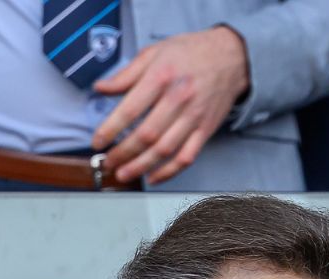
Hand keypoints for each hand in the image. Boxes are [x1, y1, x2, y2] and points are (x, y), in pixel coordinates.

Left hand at [91, 25, 249, 183]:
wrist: (231, 57)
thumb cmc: (191, 53)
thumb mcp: (154, 53)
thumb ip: (126, 73)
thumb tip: (100, 87)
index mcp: (160, 78)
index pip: (130, 110)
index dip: (110, 129)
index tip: (97, 141)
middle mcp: (178, 99)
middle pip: (146, 135)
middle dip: (123, 154)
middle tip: (108, 163)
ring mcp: (194, 117)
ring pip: (165, 150)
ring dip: (142, 166)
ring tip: (124, 174)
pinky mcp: (206, 130)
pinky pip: (187, 156)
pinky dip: (169, 171)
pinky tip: (154, 177)